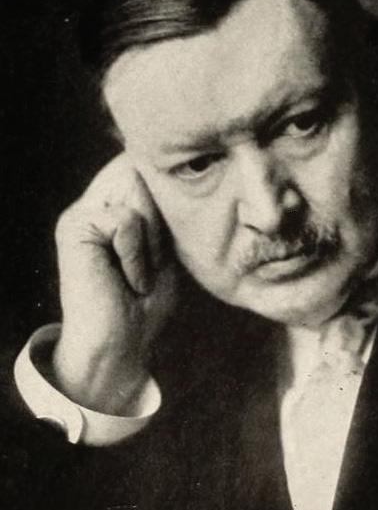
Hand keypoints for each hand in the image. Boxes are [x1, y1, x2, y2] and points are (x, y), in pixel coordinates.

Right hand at [52, 154, 178, 413]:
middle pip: (141, 167)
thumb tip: (171, 169)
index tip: (169, 236)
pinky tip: (129, 280)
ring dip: (151, 236)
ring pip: (136, 186)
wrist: (121, 345)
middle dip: (161, 214)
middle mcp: (95, 202)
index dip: (165, 190)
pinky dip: (137, 254)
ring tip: (140, 271)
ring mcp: (82, 212)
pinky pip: (126, 220)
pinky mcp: (75, 227)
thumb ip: (163, 209)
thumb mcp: (164, 247)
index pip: (142, 164)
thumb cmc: (146, 301)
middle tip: (153, 260)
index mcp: (114, 205)